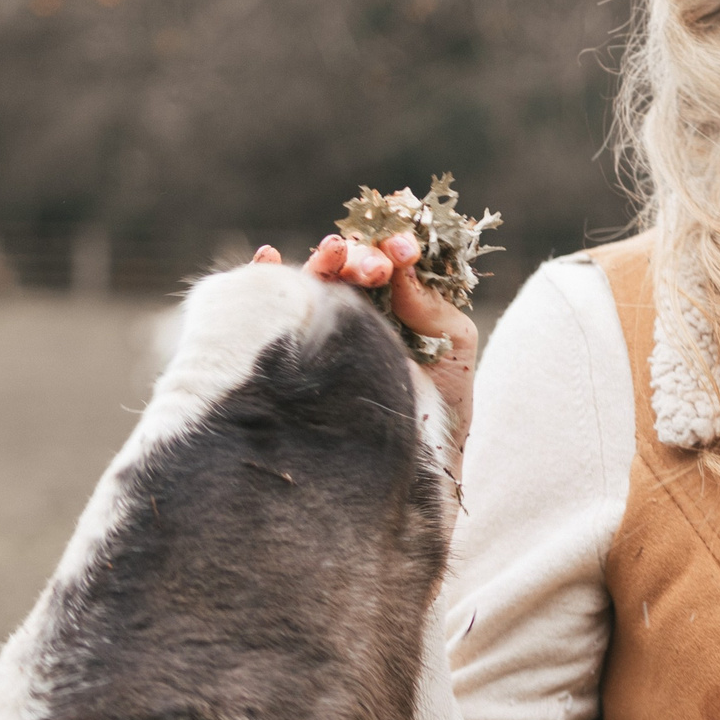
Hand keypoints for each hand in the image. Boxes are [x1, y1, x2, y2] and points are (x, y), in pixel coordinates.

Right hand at [254, 237, 478, 466]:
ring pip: (318, 281)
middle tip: (375, 268)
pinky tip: (267, 257)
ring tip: (332, 252)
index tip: (404, 251)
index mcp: (402, 306)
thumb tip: (402, 271)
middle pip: (354, 266)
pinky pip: (275, 306)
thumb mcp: (453, 355)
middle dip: (364, 257)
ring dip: (324, 259)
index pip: (394, 262)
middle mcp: (362, 311)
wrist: (408, 473)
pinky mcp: (295, 349)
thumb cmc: (440, 415)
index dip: (396, 246)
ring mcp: (327, 329)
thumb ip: (438, 310)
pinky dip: (265, 276)